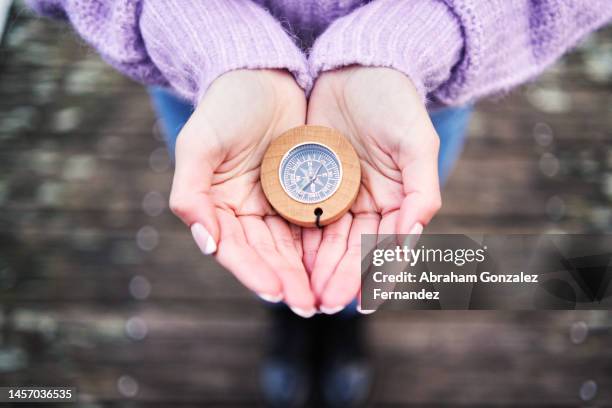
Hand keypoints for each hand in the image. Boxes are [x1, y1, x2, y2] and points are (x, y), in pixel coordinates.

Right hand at [170, 69, 315, 316]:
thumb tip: (205, 241)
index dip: (254, 272)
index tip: (277, 292)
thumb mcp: (199, 143)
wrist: (263, 75)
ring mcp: (277, 205)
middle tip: (310, 307)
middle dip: (289, 282)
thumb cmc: (226, 106)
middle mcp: (248, 213)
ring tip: (330, 297)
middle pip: (268, 255)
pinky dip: (326, 246)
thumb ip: (190, 192)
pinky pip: (316, 225)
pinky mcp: (305, 193)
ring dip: (309, 274)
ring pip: (294, 248)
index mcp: (218, 207)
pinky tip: (342, 263)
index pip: (236, 249)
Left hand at [304, 67, 440, 312]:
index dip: (374, 272)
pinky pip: (301, 217)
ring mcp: (337, 196)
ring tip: (300, 293)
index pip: (387, 245)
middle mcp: (367, 205)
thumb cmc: (393, 101)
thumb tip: (417, 233)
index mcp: (397, 201)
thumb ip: (422, 188)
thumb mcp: (415, 140)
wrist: (355, 68)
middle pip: (352, 250)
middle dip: (338, 278)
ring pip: (325, 241)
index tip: (361, 298)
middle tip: (320, 303)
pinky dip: (296, 241)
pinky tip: (284, 260)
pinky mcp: (309, 183)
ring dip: (315, 269)